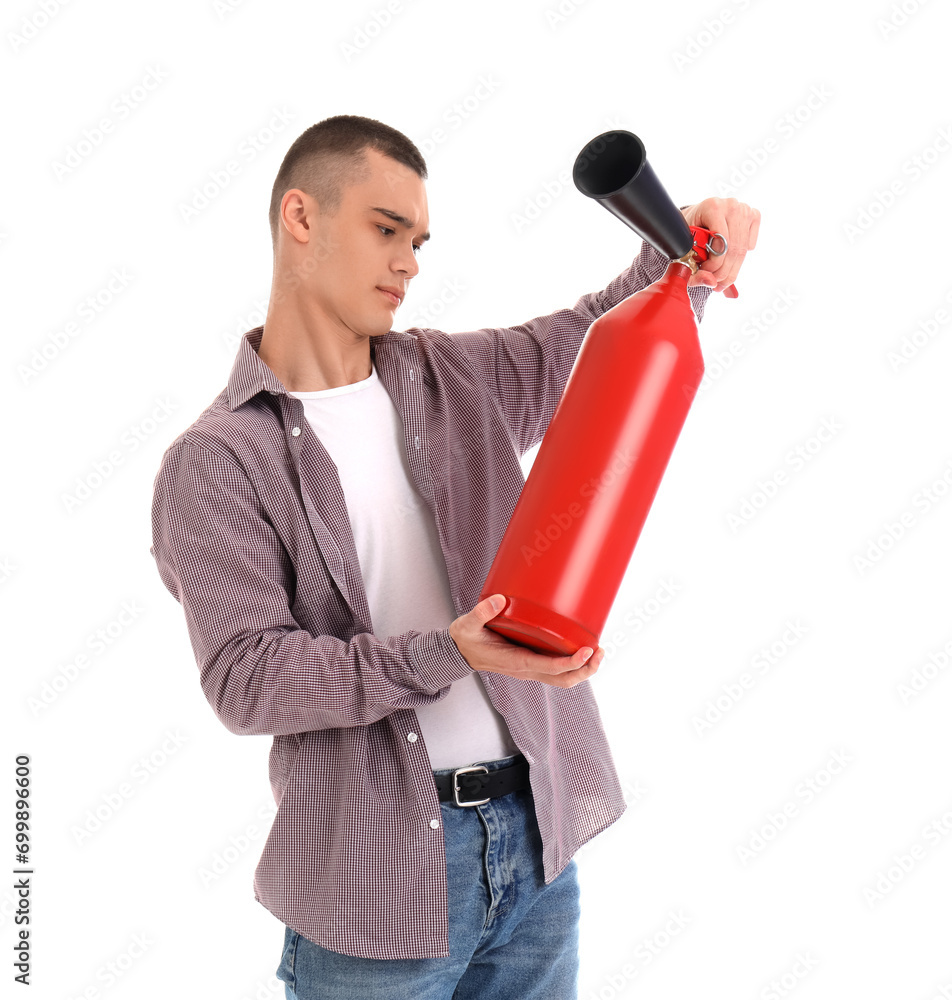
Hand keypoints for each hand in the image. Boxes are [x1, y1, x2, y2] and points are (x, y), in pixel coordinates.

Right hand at [449, 595, 603, 687]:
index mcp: (516, 662)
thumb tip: (500, 598)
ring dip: (584, 669)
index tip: (587, 651)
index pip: (550, 668)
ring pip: (563, 678)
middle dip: (586, 670)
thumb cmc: (466, 639)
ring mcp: (530, 669)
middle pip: (564, 679)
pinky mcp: (532, 663)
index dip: (571, 662)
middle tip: (601, 651)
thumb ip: (482, 612)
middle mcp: (527, 670)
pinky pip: (557, 669)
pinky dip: (574, 663)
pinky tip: (582, 648)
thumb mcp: (468, 624)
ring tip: (599, 651)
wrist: (460, 652)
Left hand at [680, 198, 760, 292]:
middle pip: (734, 248)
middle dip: (724, 272)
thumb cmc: (689, 231)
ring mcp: (744, 209)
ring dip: (732, 269)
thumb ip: (694, 270)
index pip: (722, 243)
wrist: (696, 217)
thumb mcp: (685, 249)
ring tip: (720, 277)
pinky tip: (728, 258)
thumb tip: (711, 282)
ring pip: (743, 250)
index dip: (714, 264)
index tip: (705, 273)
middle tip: (715, 283)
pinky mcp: (753, 215)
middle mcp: (731, 205)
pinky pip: (750, 244)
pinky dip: (740, 257)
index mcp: (712, 207)